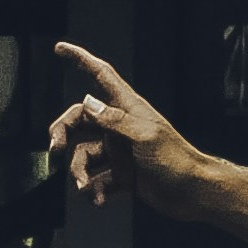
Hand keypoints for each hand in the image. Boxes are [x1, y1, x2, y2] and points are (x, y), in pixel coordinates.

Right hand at [48, 43, 200, 213]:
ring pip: (84, 154)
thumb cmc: (176, 159)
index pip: (100, 75)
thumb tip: (87, 102)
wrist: (192, 192)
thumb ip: (113, 120)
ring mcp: (119, 150)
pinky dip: (94, 189)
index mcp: (127, 108)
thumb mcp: (143, 136)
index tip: (60, 48)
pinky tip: (98, 199)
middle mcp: (119, 126)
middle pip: (79, 120)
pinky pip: (96, 178)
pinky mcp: (121, 173)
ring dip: (80, 172)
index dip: (80, 59)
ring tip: (86, 188)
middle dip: (63, 133)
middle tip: (55, 150)